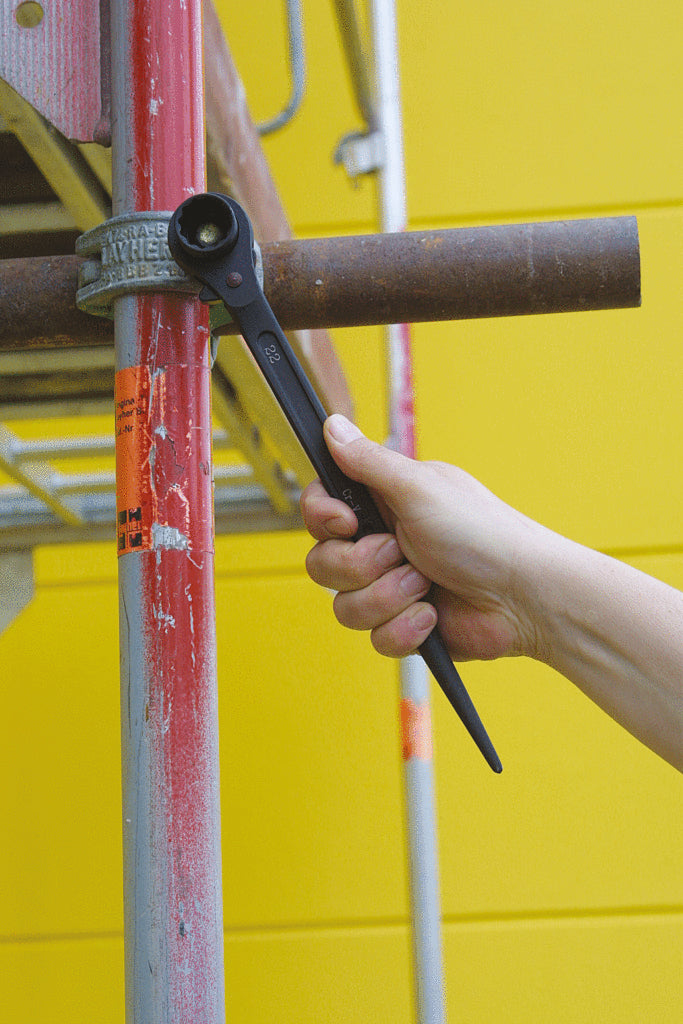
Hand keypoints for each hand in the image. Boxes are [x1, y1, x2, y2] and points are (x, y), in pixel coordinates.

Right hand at [301, 415, 539, 661]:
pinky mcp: (404, 624)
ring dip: (387, 597)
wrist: (524, 597)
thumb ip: (367, 461)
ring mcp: (391, 586)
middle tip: (399, 552)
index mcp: (384, 502)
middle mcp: (383, 543)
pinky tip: (433, 615)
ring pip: (344, 606)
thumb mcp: (419, 488)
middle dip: (361, 565)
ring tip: (426, 584)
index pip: (321, 508)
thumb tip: (331, 425)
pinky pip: (374, 638)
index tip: (348, 522)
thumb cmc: (484, 534)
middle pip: (323, 562)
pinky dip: (405, 628)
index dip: (323, 518)